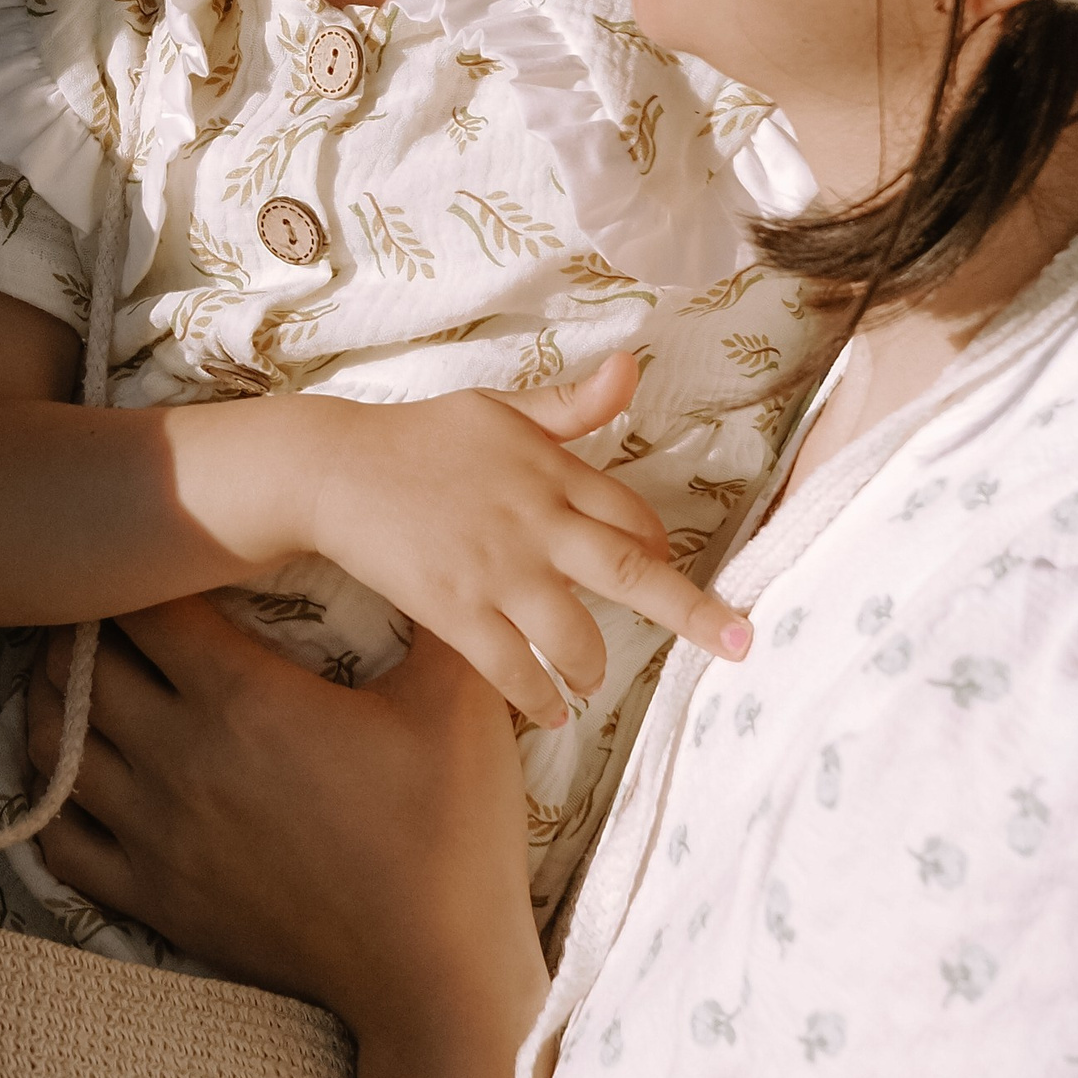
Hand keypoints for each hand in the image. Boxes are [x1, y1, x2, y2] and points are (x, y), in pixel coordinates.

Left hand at [26, 600, 544, 1047]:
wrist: (434, 976)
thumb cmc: (449, 830)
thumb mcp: (459, 699)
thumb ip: (441, 610)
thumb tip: (436, 547)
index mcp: (241, 697)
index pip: (146, 608)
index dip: (141, 574)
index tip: (159, 560)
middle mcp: (177, 759)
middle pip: (84, 666)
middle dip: (88, 627)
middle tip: (108, 607)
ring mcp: (155, 835)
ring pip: (53, 744)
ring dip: (54, 699)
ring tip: (75, 674)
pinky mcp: (154, 898)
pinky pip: (59, 839)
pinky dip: (50, 796)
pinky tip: (71, 772)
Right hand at [265, 352, 750, 723]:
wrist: (336, 468)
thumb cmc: (422, 437)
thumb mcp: (500, 410)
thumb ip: (571, 406)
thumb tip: (632, 368)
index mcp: (551, 471)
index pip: (633, 517)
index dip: (659, 550)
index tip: (668, 572)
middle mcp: (536, 522)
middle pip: (631, 571)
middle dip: (694, 612)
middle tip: (740, 644)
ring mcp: (496, 570)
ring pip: (574, 636)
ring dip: (593, 667)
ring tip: (589, 679)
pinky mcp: (454, 609)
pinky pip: (511, 667)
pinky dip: (537, 696)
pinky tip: (548, 708)